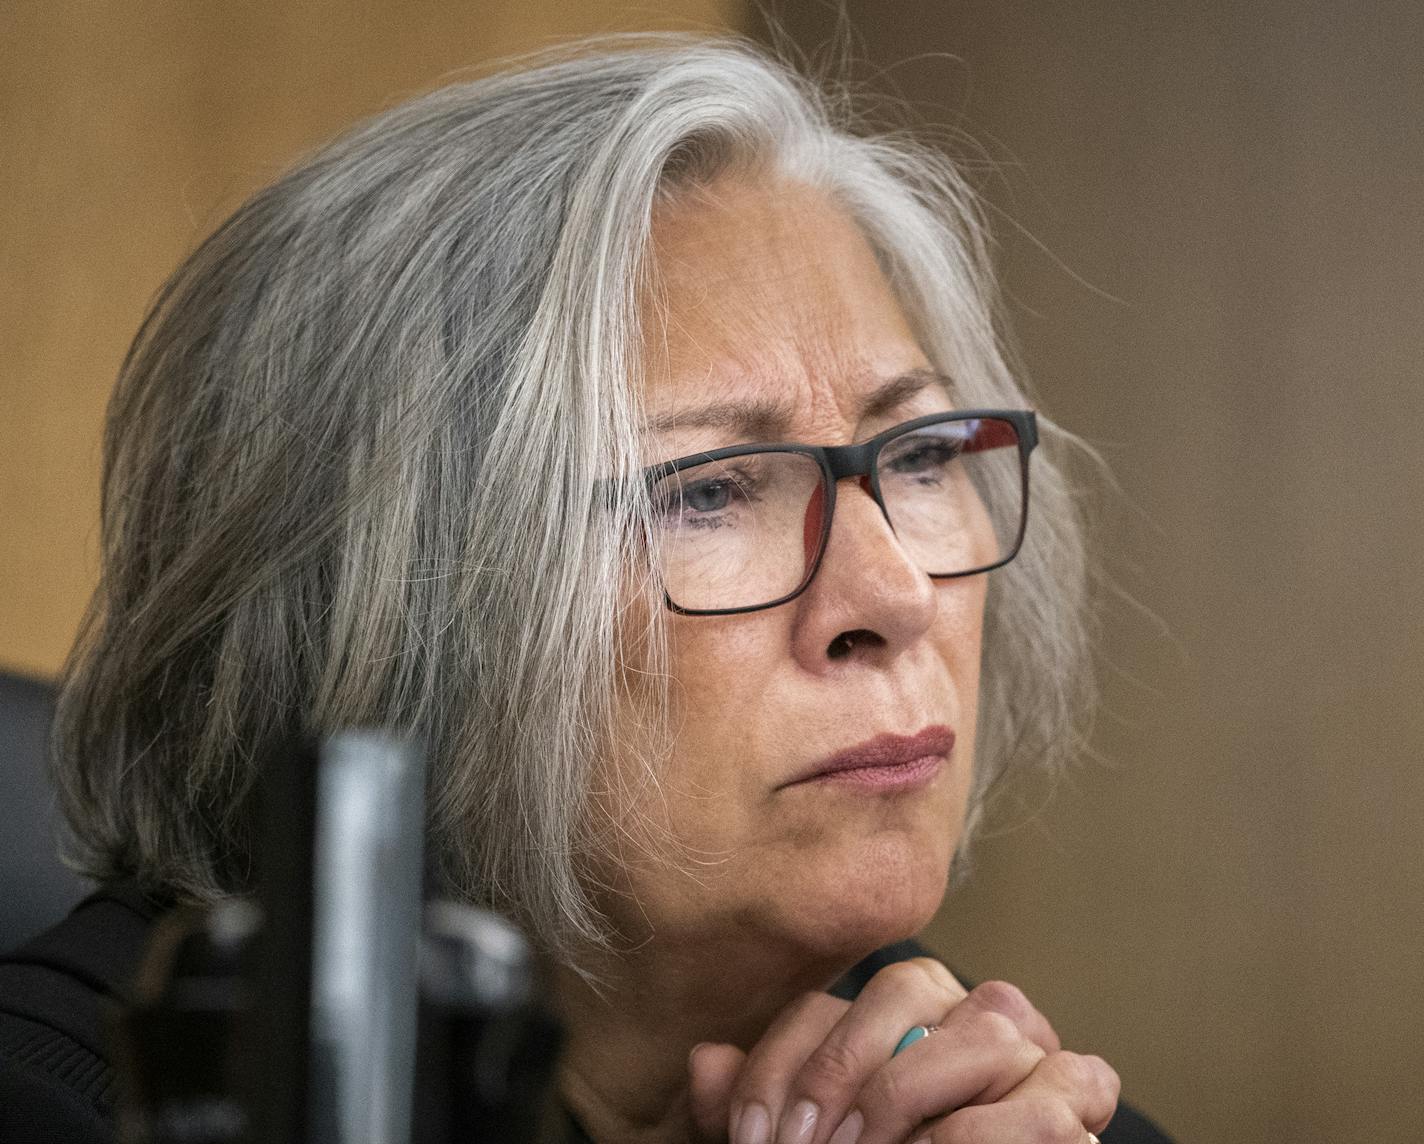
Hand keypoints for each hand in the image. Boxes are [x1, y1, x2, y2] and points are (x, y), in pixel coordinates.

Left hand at [688, 960, 1116, 1143]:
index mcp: (901, 1014)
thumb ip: (755, 1114)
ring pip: (983, 1025)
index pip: (827, 1003)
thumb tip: (703, 1063)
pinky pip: (1047, 1098)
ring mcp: (1034, 1052)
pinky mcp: (1078, 1103)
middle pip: (905, 984)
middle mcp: (970, 1011)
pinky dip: (980, 1132)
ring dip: (908, 1094)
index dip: (780, 1065)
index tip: (754, 1137)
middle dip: (841, 1068)